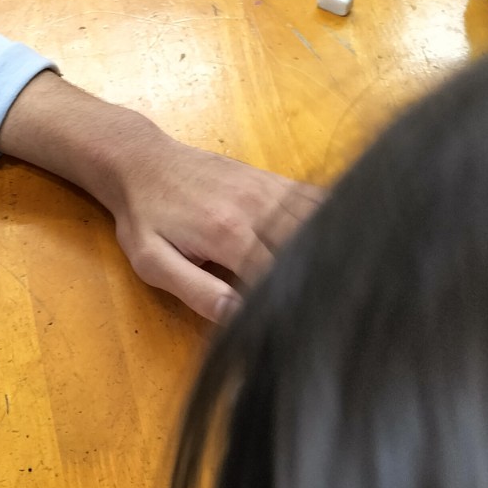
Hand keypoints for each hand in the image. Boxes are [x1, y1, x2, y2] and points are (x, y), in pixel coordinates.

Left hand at [97, 132, 322, 320]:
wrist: (140, 160)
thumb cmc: (143, 216)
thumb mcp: (153, 262)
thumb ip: (197, 291)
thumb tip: (238, 317)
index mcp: (228, 234)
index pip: (278, 278)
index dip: (293, 305)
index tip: (302, 327)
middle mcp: (256, 208)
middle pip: (308, 250)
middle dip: (322, 281)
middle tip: (337, 311)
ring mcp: (267, 188)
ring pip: (319, 221)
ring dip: (330, 251)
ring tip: (347, 282)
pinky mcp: (270, 178)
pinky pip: (313, 198)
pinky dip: (329, 220)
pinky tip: (339, 240)